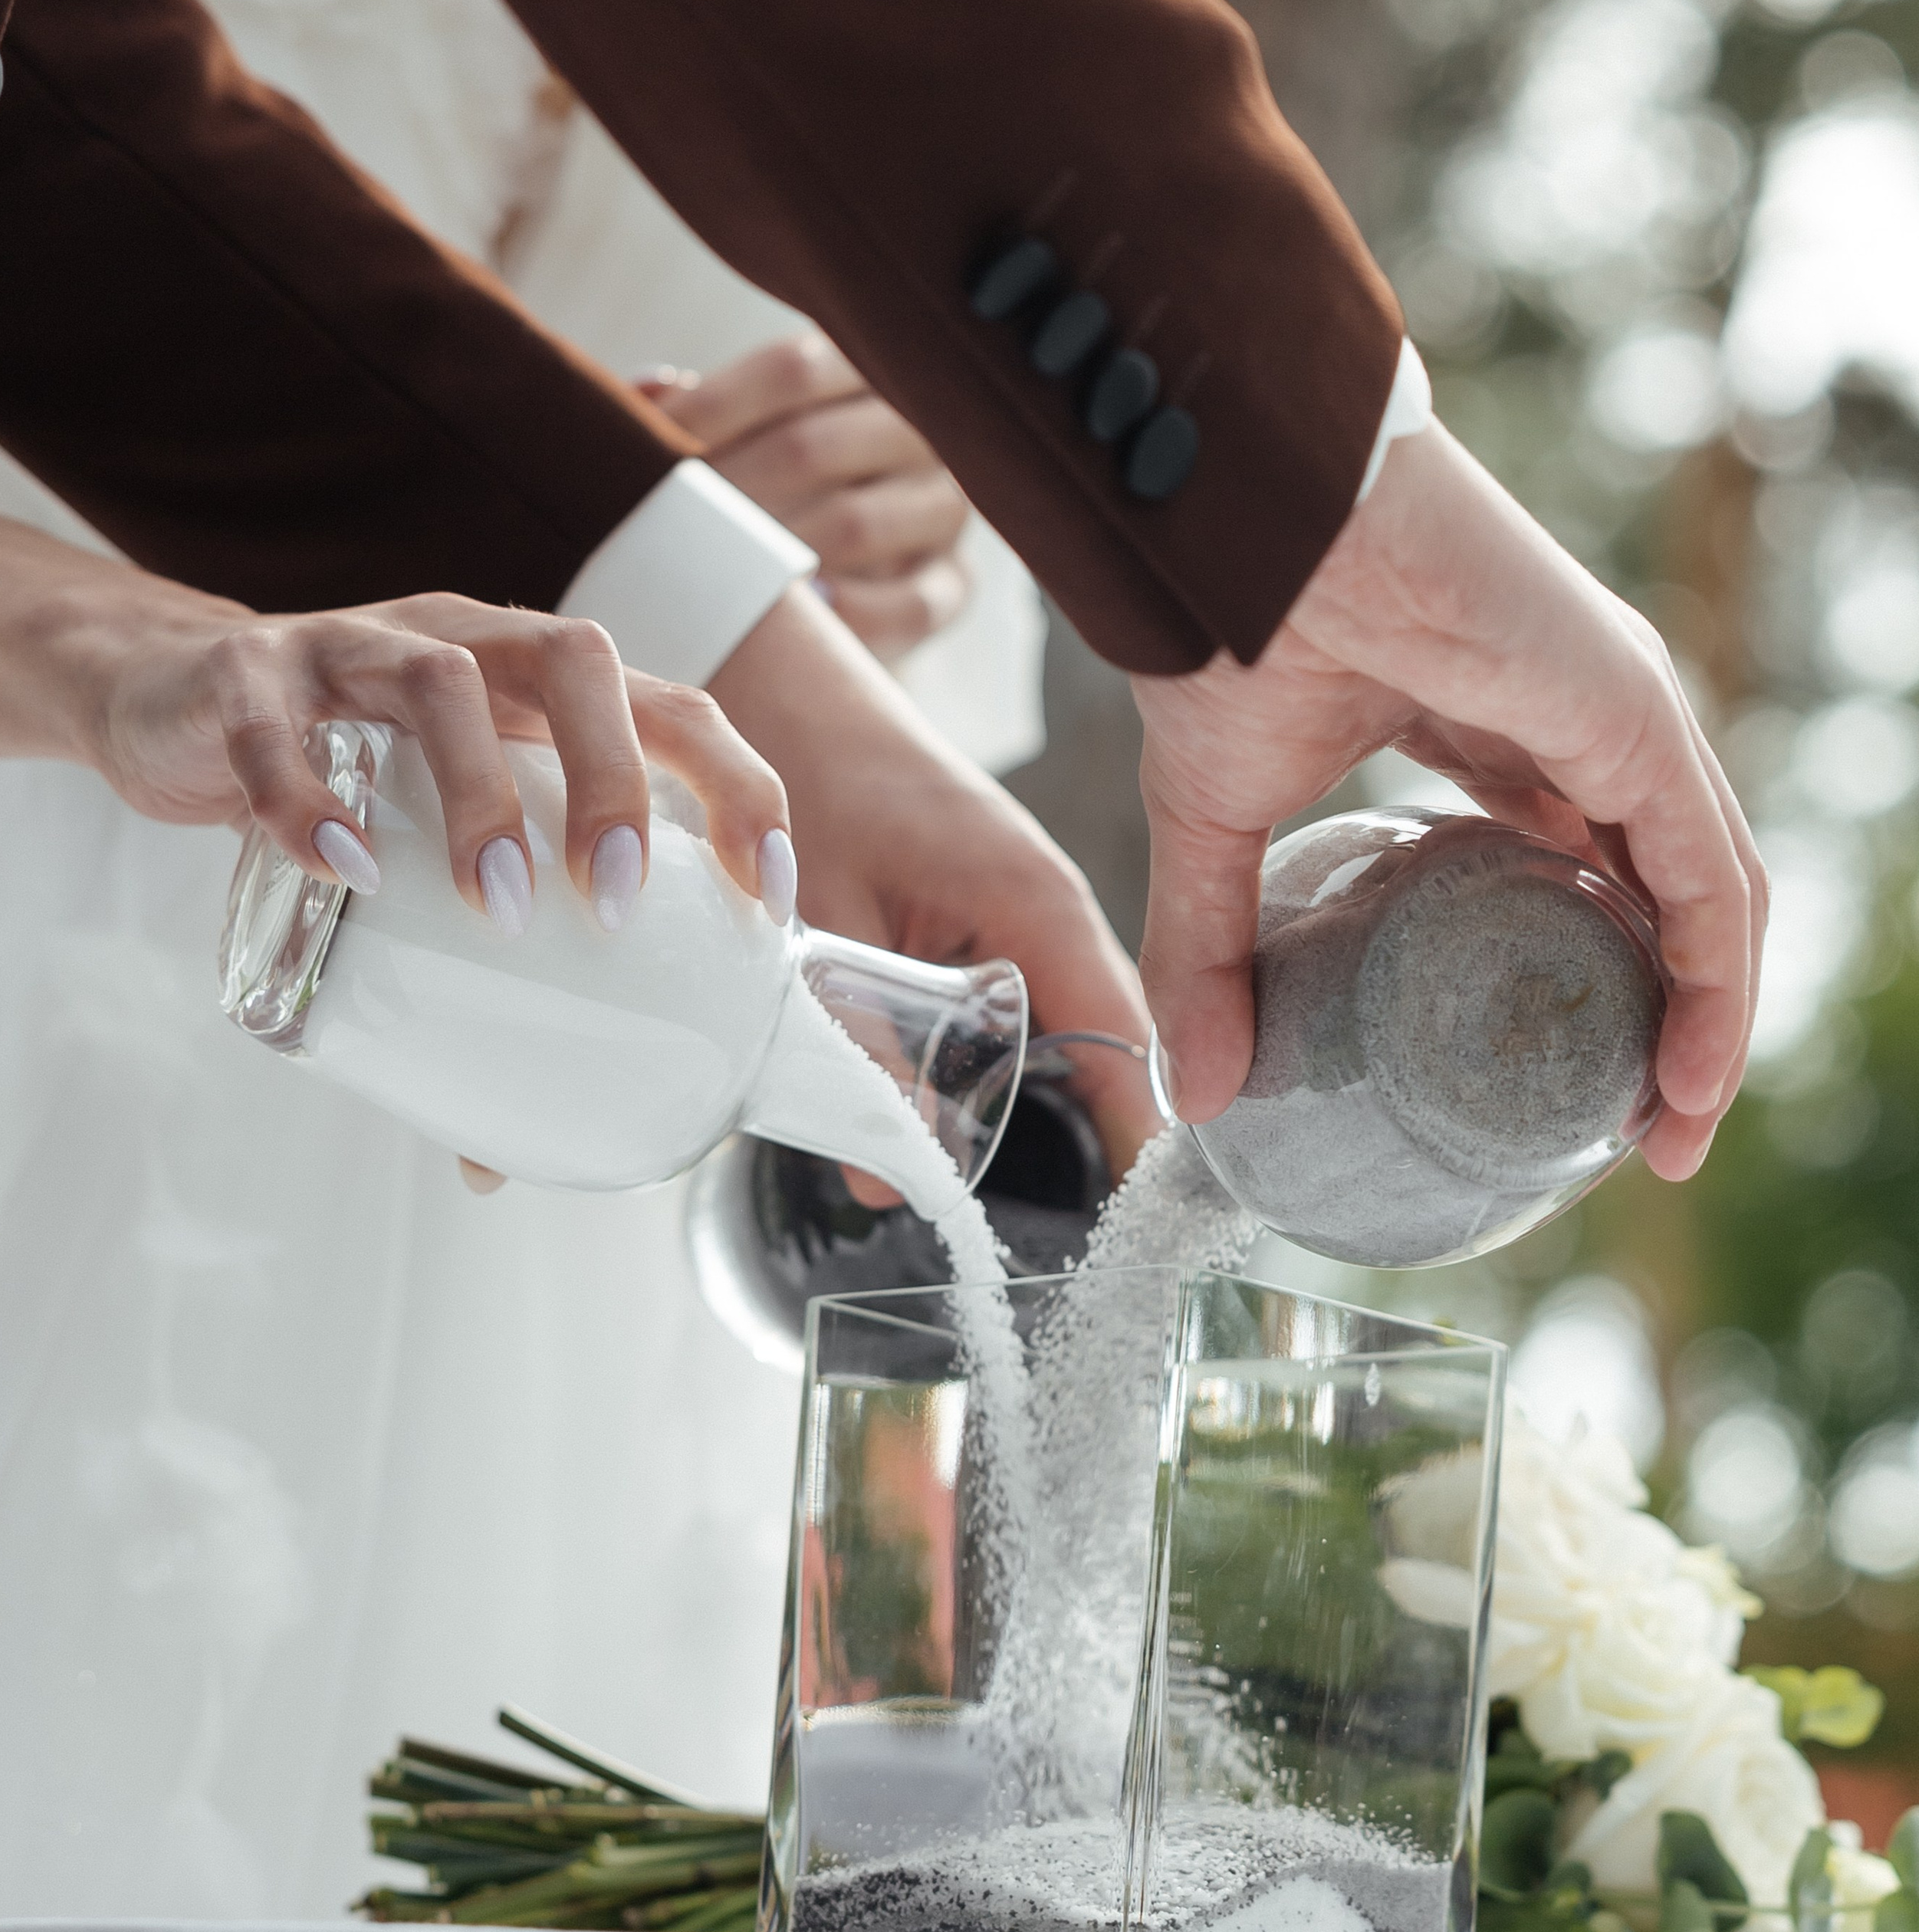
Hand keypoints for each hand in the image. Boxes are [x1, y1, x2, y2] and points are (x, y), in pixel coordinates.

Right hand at [68, 571, 787, 923]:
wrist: (172, 703)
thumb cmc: (342, 781)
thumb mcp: (426, 851)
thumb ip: (466, 980)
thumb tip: (496, 1160)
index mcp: (537, 688)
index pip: (674, 708)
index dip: (737, 788)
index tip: (764, 897)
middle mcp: (466, 643)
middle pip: (576, 662)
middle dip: (615, 780)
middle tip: (609, 902)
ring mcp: (353, 645)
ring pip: (441, 678)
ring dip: (480, 791)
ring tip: (492, 905)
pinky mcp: (244, 674)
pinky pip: (277, 722)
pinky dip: (311, 794)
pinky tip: (341, 868)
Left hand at [642, 332, 972, 659]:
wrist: (851, 572)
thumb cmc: (778, 484)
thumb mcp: (746, 432)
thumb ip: (700, 411)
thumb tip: (648, 391)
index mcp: (870, 371)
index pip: (791, 369)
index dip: (710, 406)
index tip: (638, 446)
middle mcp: (921, 432)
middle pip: (812, 447)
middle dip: (723, 491)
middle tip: (654, 527)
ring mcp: (944, 510)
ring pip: (857, 526)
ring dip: (771, 558)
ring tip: (705, 577)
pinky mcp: (954, 586)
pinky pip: (907, 604)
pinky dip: (848, 615)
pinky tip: (801, 619)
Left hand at [712, 584, 1156, 1176]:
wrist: (785, 686)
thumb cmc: (808, 774)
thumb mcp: (826, 927)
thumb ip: (859, 1049)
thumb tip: (885, 1178)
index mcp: (1039, 904)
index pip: (1132, 1046)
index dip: (1144, 1141)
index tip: (1146, 1233)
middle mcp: (1057, 908)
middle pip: (1112, 1052)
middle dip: (1100, 1142)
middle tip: (1082, 1245)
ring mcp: (1032, 910)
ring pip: (1071, 1033)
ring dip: (1054, 1106)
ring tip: (1047, 1207)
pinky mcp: (998, 912)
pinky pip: (1031, 1004)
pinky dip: (1016, 1062)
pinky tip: (978, 1118)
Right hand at [1133, 422, 1764, 1182]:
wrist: (1240, 528)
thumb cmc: (1229, 627)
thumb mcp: (1218, 823)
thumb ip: (1214, 950)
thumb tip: (1199, 1091)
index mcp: (1501, 723)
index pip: (1583, 860)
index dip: (1590, 970)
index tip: (1567, 1081)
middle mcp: (1583, 718)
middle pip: (1661, 887)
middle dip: (1664, 1015)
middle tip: (1632, 1130)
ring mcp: (1620, 712)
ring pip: (1707, 891)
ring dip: (1708, 1021)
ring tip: (1671, 1130)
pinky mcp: (1635, 713)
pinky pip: (1710, 874)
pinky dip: (1717, 982)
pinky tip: (1692, 1073)